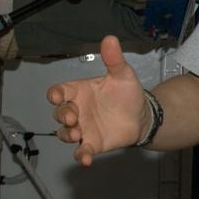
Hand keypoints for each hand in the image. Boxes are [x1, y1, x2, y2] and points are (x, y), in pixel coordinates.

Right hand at [47, 35, 149, 166]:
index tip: (57, 96)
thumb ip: (114, 59)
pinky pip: (81, 152)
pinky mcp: (92, 143)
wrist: (142, 114)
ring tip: (77, 134)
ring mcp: (83, 128)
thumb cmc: (127, 94)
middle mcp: (77, 110)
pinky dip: (80, 156)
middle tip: (73, 117)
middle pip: (59, 113)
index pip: (59, 92)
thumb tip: (110, 38)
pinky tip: (85, 160)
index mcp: (80, 92)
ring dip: (67, 135)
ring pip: (64, 134)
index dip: (55, 94)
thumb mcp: (123, 74)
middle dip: (62, 115)